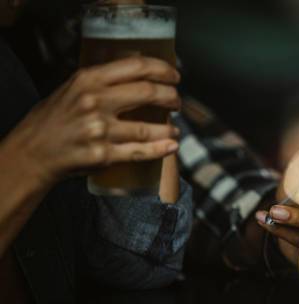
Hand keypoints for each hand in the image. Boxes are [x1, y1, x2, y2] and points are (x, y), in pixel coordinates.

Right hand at [3, 56, 180, 186]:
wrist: (34, 152)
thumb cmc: (55, 119)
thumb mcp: (73, 87)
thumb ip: (102, 81)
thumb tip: (140, 76)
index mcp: (89, 80)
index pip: (136, 67)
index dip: (162, 70)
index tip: (174, 76)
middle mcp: (95, 102)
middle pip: (148, 94)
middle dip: (171, 97)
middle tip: (177, 101)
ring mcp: (100, 131)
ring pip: (148, 128)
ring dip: (169, 128)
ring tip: (175, 128)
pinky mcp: (104, 155)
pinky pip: (140, 152)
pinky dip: (161, 149)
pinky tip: (172, 145)